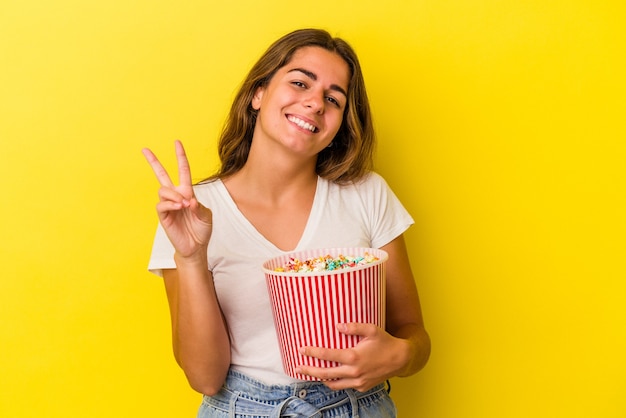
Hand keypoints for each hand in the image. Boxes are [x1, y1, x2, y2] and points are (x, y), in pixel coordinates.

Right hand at [142, 140, 212, 259]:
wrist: (196, 247)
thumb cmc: (201, 230)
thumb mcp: (206, 216)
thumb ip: (199, 206)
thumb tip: (188, 200)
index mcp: (187, 192)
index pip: (183, 171)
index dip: (181, 157)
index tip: (177, 142)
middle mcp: (176, 196)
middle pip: (161, 175)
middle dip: (153, 162)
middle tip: (145, 149)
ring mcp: (168, 206)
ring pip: (163, 190)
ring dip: (174, 195)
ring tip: (184, 205)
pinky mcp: (163, 216)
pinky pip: (161, 205)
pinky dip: (170, 204)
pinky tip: (179, 207)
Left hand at [296, 323, 410, 391]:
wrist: (401, 359)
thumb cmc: (386, 342)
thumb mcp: (371, 329)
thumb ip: (354, 327)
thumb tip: (338, 326)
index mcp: (353, 357)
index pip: (327, 355)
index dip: (312, 353)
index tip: (301, 350)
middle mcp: (354, 372)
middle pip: (325, 374)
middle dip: (309, 371)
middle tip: (297, 368)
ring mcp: (358, 382)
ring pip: (333, 384)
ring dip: (320, 379)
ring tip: (311, 374)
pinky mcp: (362, 387)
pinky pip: (345, 386)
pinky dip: (335, 383)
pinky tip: (330, 377)